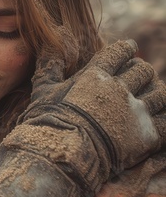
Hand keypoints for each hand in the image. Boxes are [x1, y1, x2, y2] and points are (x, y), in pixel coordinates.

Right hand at [0, 37, 165, 196]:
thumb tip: (48, 42)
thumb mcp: (42, 89)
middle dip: (142, 69)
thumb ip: (49, 64)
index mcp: (95, 76)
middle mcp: (119, 90)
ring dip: (156, 90)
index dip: (126, 48)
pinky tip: (156, 117)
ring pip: (160, 92)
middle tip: (139, 73)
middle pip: (143, 70)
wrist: (63, 155)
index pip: (119, 53)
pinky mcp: (146, 136)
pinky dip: (163, 116)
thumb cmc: (48, 121)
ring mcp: (135, 113)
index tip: (129, 47)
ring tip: (152, 93)